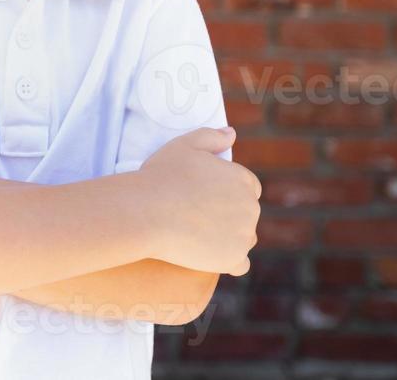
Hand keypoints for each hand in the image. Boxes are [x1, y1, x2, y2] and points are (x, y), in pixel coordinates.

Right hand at [139, 127, 259, 275]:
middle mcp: (250, 208)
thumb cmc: (162, 175)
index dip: (227, 190)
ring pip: (243, 237)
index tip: (207, 195)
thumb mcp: (183, 145)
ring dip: (230, 236)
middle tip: (197, 214)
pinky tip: (212, 256)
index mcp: (242, 179)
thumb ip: (211, 136)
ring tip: (199, 233)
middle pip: (246, 213)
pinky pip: (239, 263)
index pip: (248, 186)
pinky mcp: (232, 259)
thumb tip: (232, 134)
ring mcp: (243, 236)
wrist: (146, 211)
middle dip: (228, 213)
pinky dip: (229, 260)